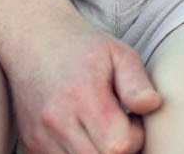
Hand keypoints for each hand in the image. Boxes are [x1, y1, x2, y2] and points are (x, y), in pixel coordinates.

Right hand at [3, 10, 162, 153]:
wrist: (33, 41)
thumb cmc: (84, 48)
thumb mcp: (119, 53)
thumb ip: (137, 82)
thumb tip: (152, 105)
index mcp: (82, 95)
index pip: (118, 144)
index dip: (135, 137)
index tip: (133, 118)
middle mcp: (56, 120)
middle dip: (118, 148)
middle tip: (121, 125)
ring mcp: (39, 136)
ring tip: (102, 130)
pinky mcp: (30, 146)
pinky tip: (85, 136)